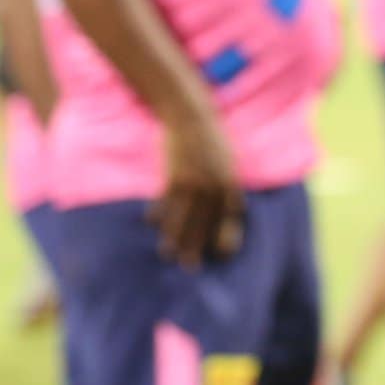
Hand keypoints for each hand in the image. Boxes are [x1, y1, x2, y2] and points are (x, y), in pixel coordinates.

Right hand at [153, 98, 244, 266]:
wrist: (193, 117)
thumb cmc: (213, 141)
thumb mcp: (229, 163)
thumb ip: (229, 188)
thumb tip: (233, 212)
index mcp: (231, 182)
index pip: (231, 216)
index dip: (227, 235)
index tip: (223, 255)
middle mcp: (214, 184)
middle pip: (205, 221)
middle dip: (197, 245)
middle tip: (191, 267)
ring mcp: (193, 179)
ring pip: (183, 215)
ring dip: (174, 236)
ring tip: (167, 255)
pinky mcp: (173, 173)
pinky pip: (165, 198)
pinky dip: (158, 211)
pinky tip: (151, 223)